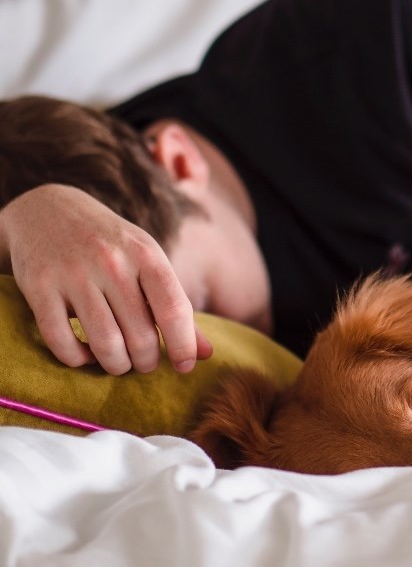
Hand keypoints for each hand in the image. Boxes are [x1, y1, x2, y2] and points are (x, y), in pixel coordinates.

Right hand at [0, 185, 211, 374]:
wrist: (49, 209)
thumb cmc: (112, 245)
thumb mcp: (149, 262)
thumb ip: (176, 307)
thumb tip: (207, 354)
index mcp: (146, 255)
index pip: (174, 310)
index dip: (183, 346)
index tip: (184, 366)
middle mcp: (111, 263)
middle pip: (140, 336)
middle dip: (147, 361)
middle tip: (145, 363)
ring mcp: (73, 274)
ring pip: (104, 344)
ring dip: (116, 365)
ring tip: (120, 362)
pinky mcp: (39, 287)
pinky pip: (61, 341)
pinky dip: (76, 359)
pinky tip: (85, 354)